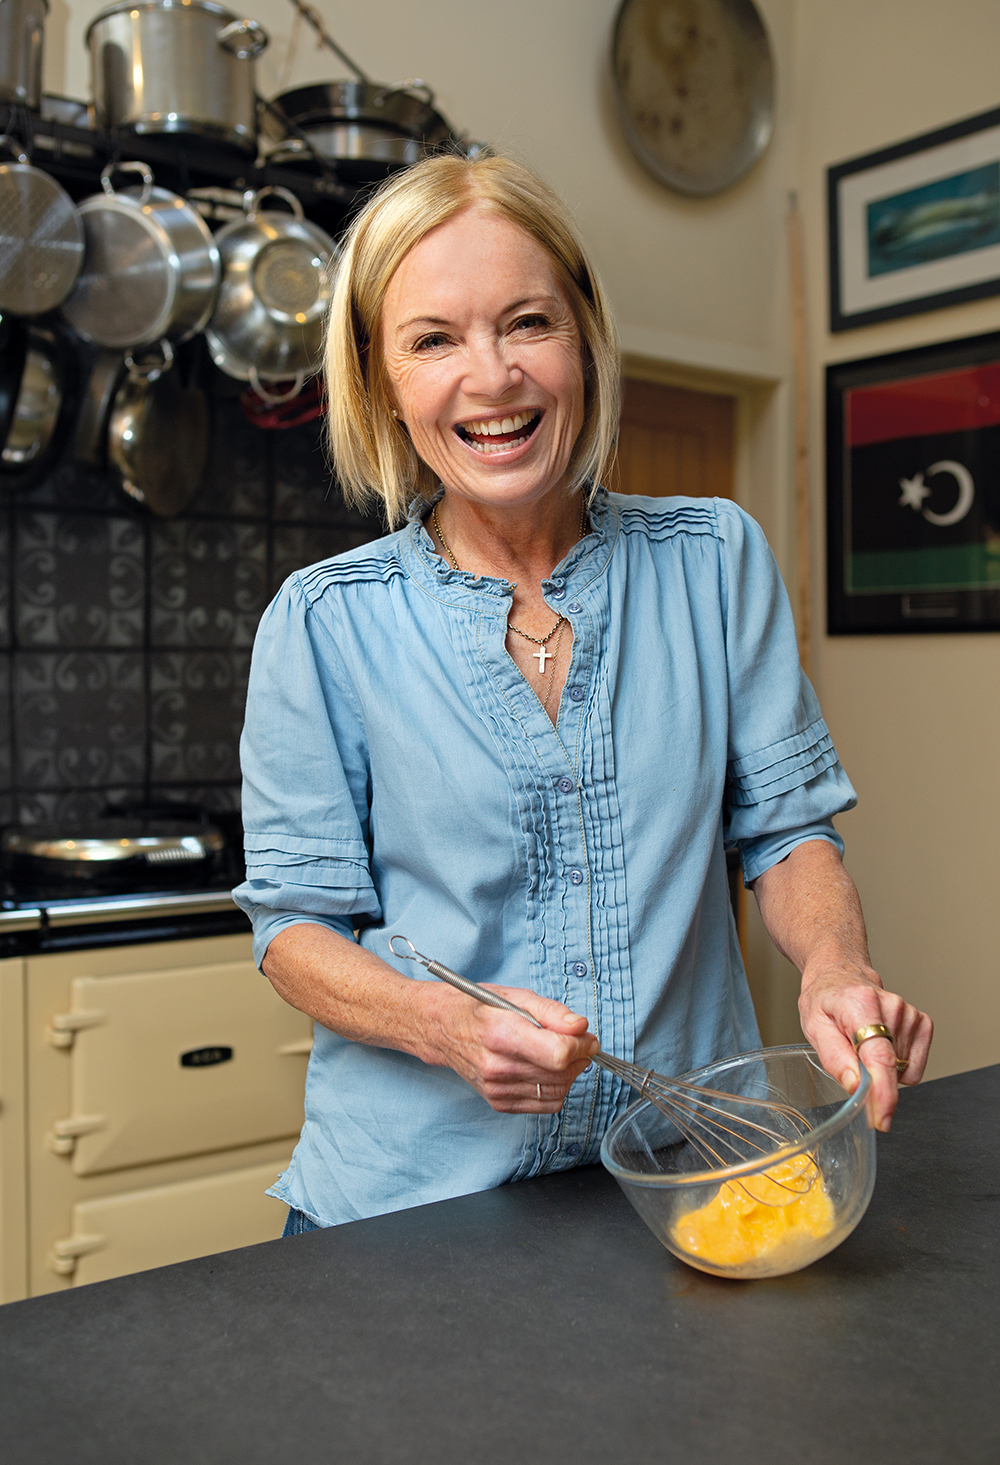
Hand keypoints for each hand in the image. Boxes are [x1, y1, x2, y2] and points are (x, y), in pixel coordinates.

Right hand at [420, 983, 598, 1113]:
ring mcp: (496, 1088)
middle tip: (580, 1040)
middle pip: (560, 1073)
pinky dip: (555, 1087)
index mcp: (501, 1034)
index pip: (558, 1054)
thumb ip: (552, 1012)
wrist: (440, 1029)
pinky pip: (544, 1104)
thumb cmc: (476, 1008)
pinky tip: (548, 1069)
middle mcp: (496, 1066)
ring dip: (570, 1072)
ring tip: (563, 1053)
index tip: (585, 1035)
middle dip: (580, 1056)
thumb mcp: (515, 996)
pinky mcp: (498, 1102)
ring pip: (557, 1090)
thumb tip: (581, 1027)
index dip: (581, 1045)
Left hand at [798, 963, 932, 1131]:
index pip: (879, 1056)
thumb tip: (857, 1086)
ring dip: (881, 1068)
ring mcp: (911, 1014)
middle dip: (870, 1078)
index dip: (883, 1092)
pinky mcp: (923, 1023)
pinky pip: (913, 1068)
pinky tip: (881, 1045)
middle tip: (849, 1053)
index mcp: (861, 1004)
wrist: (840, 975)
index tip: (882, 1117)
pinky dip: (897, 1066)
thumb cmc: (825, 1000)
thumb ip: (834, 1058)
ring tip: (862, 1042)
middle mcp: (892, 1006)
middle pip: (890, 1068)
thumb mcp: (814, 1027)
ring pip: (902, 1071)